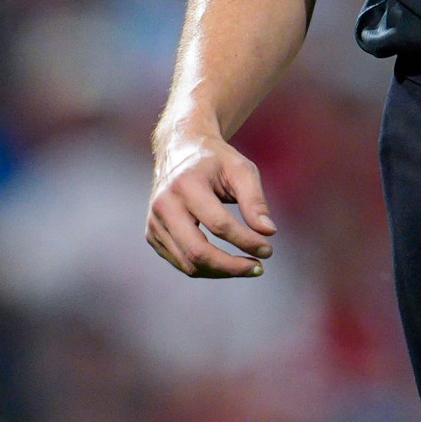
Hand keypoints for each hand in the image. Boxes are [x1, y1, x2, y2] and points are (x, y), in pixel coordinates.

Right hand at [146, 122, 276, 277]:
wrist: (180, 149)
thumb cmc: (216, 160)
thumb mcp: (241, 170)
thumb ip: (255, 200)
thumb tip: (268, 233)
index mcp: (186, 185)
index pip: (219, 225)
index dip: (246, 241)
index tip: (268, 249)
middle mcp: (164, 205)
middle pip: (197, 251)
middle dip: (231, 266)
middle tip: (258, 269)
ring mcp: (154, 223)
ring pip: (188, 263)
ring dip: (221, 272)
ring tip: (248, 267)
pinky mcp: (152, 235)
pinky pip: (181, 262)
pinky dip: (207, 268)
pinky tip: (227, 263)